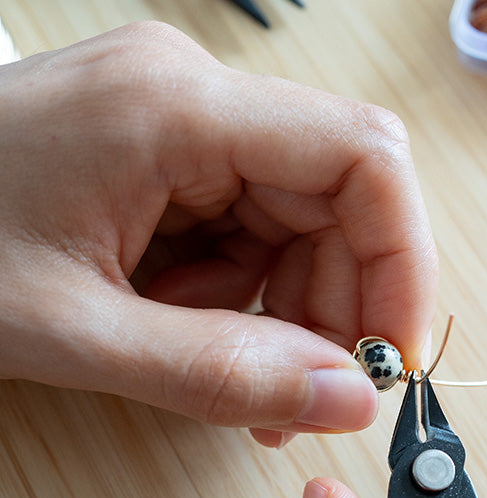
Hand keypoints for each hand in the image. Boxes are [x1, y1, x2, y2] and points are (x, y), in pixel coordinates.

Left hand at [0, 22, 436, 445]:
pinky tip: (196, 334)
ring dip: (287, 312)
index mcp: (175, 108)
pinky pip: (257, 230)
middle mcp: (194, 98)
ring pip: (306, 224)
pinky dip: (249, 299)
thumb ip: (219, 373)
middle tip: (305, 394)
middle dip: (338, 306)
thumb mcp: (72, 331)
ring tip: (224, 372)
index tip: (392, 354)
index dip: (403, 262)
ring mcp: (185, 124)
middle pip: (341, 200)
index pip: (365, 159)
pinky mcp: (174, 157)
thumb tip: (346, 399)